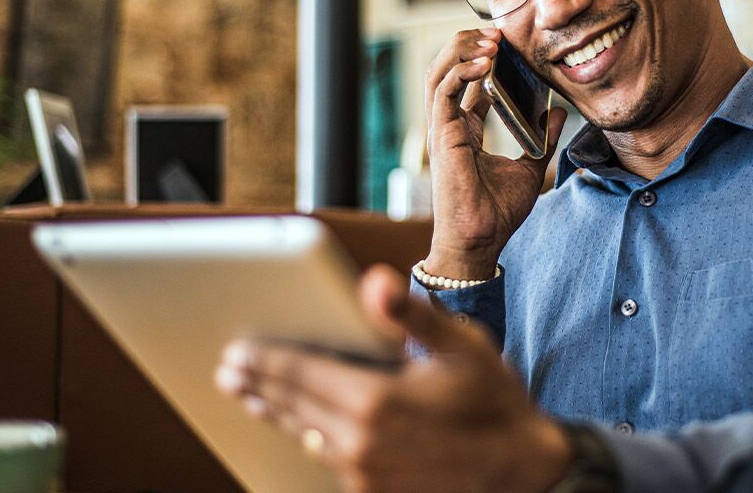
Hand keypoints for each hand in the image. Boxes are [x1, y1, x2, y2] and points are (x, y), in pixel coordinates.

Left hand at [214, 264, 570, 492]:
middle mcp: (360, 442)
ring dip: (273, 412)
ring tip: (249, 396)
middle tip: (228, 369)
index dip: (264, 359)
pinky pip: (327, 459)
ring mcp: (364, 473)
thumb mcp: (462, 346)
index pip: (300, 373)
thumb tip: (373, 280)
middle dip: (257, 384)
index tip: (236, 349)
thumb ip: (410, 314)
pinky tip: (298, 427)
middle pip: (291, 407)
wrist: (524, 472)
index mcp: (375, 399)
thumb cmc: (495, 403)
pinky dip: (304, 437)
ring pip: (302, 435)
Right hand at [424, 28, 567, 278]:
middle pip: (447, 68)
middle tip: (499, 33)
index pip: (466, 81)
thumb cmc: (498, 212)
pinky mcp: (440, 135)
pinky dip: (460, 70)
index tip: (507, 42)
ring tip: (490, 40)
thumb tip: (558, 113)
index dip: (483, 56)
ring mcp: (441, 128)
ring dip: (463, 50)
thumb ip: (541, 138)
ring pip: (438, 72)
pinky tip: (484, 62)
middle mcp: (450, 124)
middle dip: (470, 43)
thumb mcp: (530, 167)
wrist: (482, 240)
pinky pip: (442, 90)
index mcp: (466, 130)